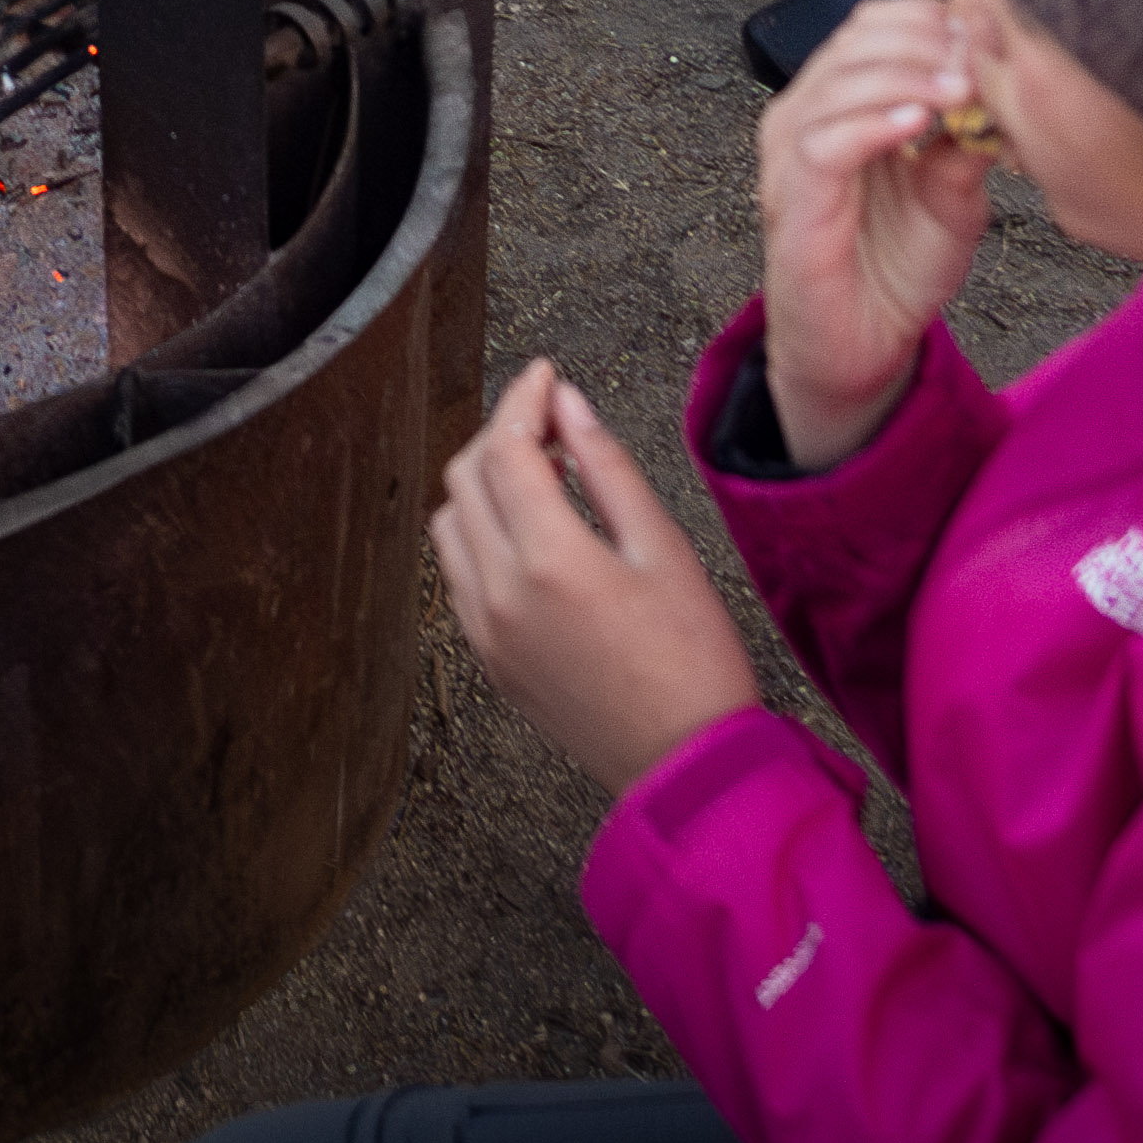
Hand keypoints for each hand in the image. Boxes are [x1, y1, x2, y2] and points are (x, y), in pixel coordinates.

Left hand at [430, 364, 764, 793]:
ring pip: (449, 524)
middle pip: (464, 477)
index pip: (507, 448)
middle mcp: (499, 593)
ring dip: (482, 484)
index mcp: (548, 560)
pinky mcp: (488, 658)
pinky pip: (458, 573)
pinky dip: (479, 533)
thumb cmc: (692, 661)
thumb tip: (568, 406)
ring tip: (542, 475)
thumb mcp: (663, 549)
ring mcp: (485, 630)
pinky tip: (530, 533)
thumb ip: (607, 468)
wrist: (684, 766)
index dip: (524, 398)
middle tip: (549, 419)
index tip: (546, 376)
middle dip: (502, 433)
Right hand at [756, 0, 997, 468]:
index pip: (877, 23)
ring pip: (839, 81)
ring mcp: (790, 154)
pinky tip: (918, 124)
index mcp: (842, 99)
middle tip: (979, 61)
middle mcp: (806, 112)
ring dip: (907, 76)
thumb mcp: (955, 193)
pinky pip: (824, 143)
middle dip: (925, 42)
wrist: (863, 347)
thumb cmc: (898, 265)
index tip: (985, 40)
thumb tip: (1002, 87)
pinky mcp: (789, 199)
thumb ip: (969, 140)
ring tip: (960, 91)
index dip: (932, 20)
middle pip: (858, 39)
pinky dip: (873, 124)